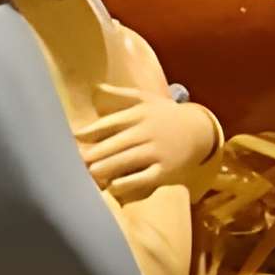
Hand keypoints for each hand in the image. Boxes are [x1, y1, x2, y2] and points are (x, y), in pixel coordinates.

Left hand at [77, 82, 221, 201]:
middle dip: (95, 153)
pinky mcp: (166, 171)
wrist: (199, 131)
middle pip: (117, 143)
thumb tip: (95, 88)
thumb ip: (120, 95)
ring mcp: (158, 152)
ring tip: (91, 173)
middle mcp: (148, 132)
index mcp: (141, 114)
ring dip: (107, 167)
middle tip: (76, 160)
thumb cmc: (165, 115)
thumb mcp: (146, 100)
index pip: (112, 122)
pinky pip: (144, 178)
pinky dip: (127, 183)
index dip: (92, 130)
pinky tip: (113, 186)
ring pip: (127, 160)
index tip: (76, 137)